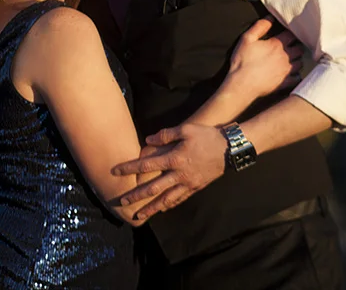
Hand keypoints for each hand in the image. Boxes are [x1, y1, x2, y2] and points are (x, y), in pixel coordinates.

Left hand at [112, 123, 227, 219]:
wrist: (230, 149)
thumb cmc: (207, 136)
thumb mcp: (187, 129)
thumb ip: (167, 134)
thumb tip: (149, 140)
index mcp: (174, 158)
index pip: (146, 165)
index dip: (129, 168)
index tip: (115, 171)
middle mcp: (179, 174)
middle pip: (153, 188)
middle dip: (136, 195)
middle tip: (122, 202)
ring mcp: (188, 183)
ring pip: (166, 199)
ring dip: (151, 208)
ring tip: (139, 215)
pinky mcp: (196, 187)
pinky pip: (180, 199)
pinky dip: (169, 205)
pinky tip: (162, 209)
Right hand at [229, 16, 304, 98]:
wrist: (241, 84)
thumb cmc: (242, 61)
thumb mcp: (247, 39)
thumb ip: (260, 26)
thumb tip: (271, 17)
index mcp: (277, 44)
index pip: (292, 34)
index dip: (291, 33)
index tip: (288, 34)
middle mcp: (286, 56)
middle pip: (300, 48)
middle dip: (297, 46)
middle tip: (292, 47)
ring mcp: (287, 70)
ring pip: (300, 62)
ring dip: (297, 60)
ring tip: (292, 60)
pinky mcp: (285, 82)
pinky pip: (298, 78)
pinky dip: (296, 75)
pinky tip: (292, 74)